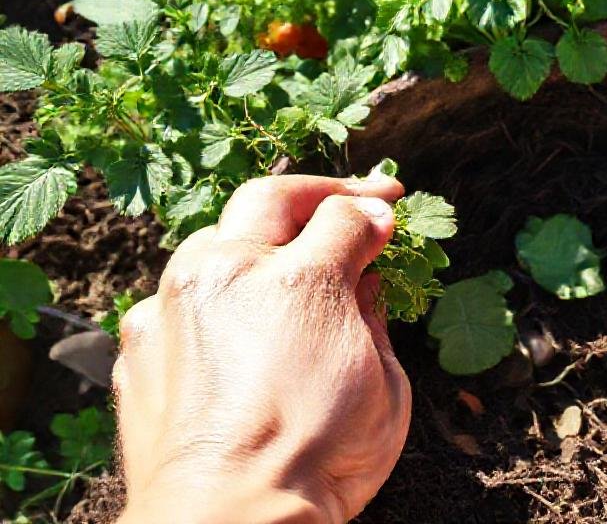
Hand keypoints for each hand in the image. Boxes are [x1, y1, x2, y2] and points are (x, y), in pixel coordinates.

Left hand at [114, 174, 408, 523]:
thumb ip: (370, 310)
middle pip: (266, 202)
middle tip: (350, 204)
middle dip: (314, 197)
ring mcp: (167, 310)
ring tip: (286, 274)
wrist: (228, 521)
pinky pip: (177, 303)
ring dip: (254, 248)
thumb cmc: (319, 457)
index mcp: (292, 280)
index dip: (369, 206)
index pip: (338, 214)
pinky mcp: (137, 350)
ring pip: (211, 246)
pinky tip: (239, 336)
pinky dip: (213, 306)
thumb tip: (362, 274)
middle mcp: (219, 276)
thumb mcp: (382, 378)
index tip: (387, 206)